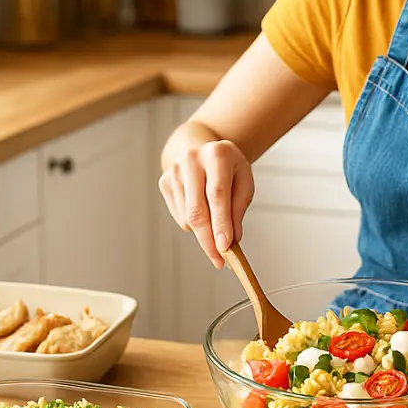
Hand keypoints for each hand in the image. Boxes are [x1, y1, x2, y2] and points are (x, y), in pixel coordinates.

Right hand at [158, 140, 254, 268]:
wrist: (199, 146)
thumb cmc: (227, 167)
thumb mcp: (244, 181)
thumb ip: (239, 208)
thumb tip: (232, 239)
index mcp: (217, 155)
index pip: (217, 194)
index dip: (221, 223)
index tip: (225, 247)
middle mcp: (191, 160)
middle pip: (197, 210)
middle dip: (208, 240)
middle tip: (219, 260)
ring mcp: (174, 171)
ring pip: (187, 217)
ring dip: (203, 233)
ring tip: (217, 229)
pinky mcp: (164, 182)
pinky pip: (179, 216)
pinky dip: (193, 223)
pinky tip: (201, 209)